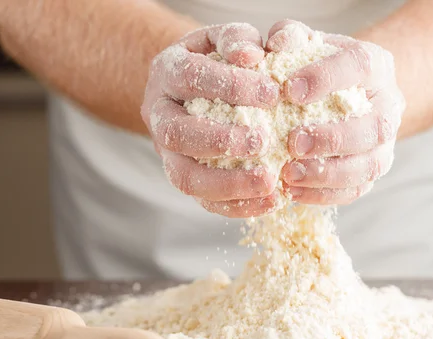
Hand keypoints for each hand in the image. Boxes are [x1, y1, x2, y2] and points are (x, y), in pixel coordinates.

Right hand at [141, 23, 280, 217]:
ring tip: (270, 183)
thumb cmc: (222, 59)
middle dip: (220, 141)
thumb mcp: (228, 38)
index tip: (272, 93)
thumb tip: (250, 55)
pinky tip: (272, 201)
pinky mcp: (186, 177)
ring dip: (228, 184)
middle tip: (263, 141)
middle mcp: (160, 114)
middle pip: (177, 134)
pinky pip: (204, 201)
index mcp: (168, 72)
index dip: (230, 86)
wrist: (198, 87)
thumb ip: (239, 39)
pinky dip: (238, 206)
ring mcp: (168, 152)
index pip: (191, 78)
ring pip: (185, 177)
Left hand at [268, 21, 404, 204]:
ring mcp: (386, 143)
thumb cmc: (319, 66)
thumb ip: (291, 36)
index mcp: (376, 65)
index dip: (327, 79)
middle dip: (333, 138)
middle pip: (373, 126)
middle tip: (293, 143)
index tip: (290, 90)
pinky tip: (293, 194)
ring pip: (369, 165)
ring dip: (329, 174)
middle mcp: (389, 105)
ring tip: (289, 175)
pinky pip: (356, 190)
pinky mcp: (372, 169)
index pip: (359, 67)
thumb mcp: (306, 44)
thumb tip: (277, 44)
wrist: (348, 92)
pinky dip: (325, 196)